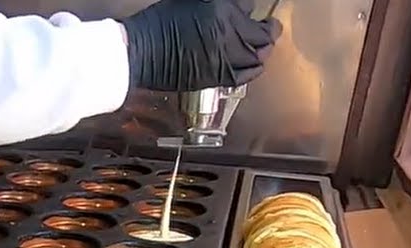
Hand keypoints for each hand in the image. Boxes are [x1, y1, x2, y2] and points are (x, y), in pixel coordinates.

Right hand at [121, 0, 282, 91]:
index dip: (251, 11)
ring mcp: (224, 59)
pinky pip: (244, 75)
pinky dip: (253, 69)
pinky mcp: (215, 77)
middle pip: (262, 35)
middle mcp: (229, 36)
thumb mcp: (189, 3)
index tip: (251, 12)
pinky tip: (254, 65)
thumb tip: (236, 9)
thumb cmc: (158, 23)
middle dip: (269, 31)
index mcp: (222, 12)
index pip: (249, 9)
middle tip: (270, 28)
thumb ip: (216, 5)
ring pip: (258, 57)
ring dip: (264, 51)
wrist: (140, 52)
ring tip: (264, 47)